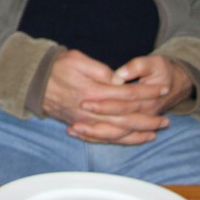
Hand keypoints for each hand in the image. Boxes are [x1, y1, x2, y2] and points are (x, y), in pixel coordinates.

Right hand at [41, 51, 188, 144]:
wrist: (34, 82)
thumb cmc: (57, 67)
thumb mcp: (77, 59)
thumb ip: (101, 70)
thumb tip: (120, 80)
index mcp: (94, 90)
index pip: (128, 95)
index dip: (148, 92)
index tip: (163, 88)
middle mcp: (91, 110)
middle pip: (127, 119)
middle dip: (148, 119)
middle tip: (166, 120)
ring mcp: (85, 121)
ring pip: (117, 132)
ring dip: (138, 133)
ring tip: (155, 132)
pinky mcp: (81, 126)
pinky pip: (104, 138)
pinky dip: (120, 140)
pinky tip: (132, 139)